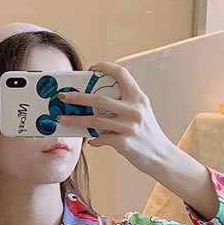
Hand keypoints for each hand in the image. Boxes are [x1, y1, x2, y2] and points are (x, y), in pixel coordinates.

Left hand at [56, 62, 174, 177]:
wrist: (160, 156)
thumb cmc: (148, 134)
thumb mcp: (141, 112)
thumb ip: (124, 104)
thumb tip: (96, 102)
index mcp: (138, 98)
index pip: (121, 74)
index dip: (105, 68)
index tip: (91, 69)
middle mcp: (134, 110)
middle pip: (99, 99)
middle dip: (77, 97)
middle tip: (63, 97)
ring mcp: (129, 127)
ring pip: (95, 120)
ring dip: (76, 120)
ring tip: (63, 119)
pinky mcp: (124, 143)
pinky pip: (101, 139)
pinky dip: (94, 140)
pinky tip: (91, 141)